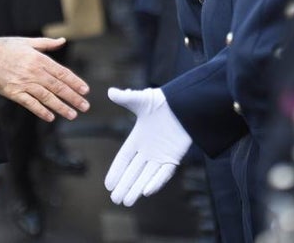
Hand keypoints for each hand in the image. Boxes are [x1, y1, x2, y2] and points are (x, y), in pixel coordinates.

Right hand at [0, 36, 90, 121]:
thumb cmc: (5, 47)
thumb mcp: (27, 41)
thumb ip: (47, 43)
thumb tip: (62, 41)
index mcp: (39, 59)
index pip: (62, 73)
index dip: (75, 82)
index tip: (85, 90)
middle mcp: (33, 72)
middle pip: (58, 87)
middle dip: (73, 97)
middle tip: (84, 106)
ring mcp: (23, 83)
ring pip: (47, 97)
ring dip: (61, 107)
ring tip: (72, 114)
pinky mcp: (13, 93)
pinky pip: (30, 104)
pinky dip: (41, 111)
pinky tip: (50, 116)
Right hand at [104, 88, 191, 206]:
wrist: (185, 104)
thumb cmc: (163, 101)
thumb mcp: (142, 100)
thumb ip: (126, 97)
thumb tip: (110, 91)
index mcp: (137, 138)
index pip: (123, 158)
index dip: (116, 171)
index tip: (107, 184)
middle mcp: (148, 150)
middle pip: (133, 172)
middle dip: (124, 186)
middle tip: (115, 200)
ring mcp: (161, 155)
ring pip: (146, 176)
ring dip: (137, 189)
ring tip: (127, 202)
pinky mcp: (174, 158)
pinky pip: (164, 173)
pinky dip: (156, 182)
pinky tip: (147, 192)